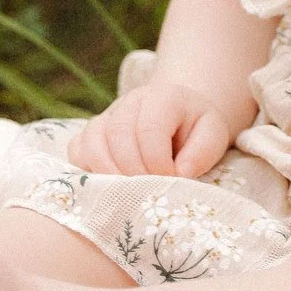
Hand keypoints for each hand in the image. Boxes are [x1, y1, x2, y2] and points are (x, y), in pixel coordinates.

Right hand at [68, 80, 238, 177]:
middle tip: (151, 192)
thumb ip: (203, 151)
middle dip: (134, 171)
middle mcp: (129, 102)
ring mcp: (107, 116)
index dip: (158, 162)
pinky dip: (88, 170)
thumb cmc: (196, 129)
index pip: (149, 129)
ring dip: (110, 174)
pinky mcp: (91, 133)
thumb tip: (179, 174)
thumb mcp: (213, 134)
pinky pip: (77, 150)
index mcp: (162, 97)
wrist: (179, 117)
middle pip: (118, 136)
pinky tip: (110, 185)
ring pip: (93, 142)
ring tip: (131, 193)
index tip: (171, 180)